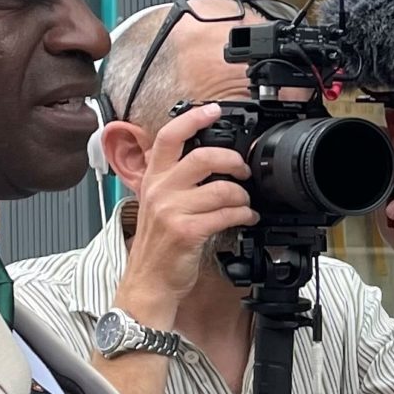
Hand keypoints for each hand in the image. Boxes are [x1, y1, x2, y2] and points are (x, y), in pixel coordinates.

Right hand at [115, 103, 255, 324]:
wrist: (148, 283)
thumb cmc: (158, 247)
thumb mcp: (158, 205)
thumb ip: (175, 182)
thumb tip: (205, 163)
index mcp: (153, 179)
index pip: (170, 136)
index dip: (194, 118)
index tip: (214, 109)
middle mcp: (160, 190)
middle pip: (203, 157)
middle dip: (233, 161)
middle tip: (243, 170)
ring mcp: (172, 211)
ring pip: (221, 188)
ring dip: (243, 195)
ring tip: (246, 203)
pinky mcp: (187, 231)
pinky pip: (226, 214)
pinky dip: (244, 214)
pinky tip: (246, 218)